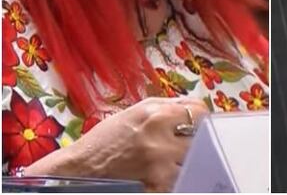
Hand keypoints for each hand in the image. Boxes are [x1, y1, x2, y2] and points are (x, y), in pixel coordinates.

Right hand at [24, 97, 208, 191]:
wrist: (81, 168)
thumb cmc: (107, 138)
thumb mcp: (137, 111)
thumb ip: (169, 106)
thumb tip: (196, 107)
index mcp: (158, 115)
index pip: (200, 111)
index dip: (202, 117)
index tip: (200, 122)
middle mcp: (161, 138)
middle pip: (202, 136)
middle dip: (197, 138)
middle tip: (189, 142)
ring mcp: (160, 164)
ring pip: (193, 159)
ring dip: (188, 159)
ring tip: (175, 158)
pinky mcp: (156, 184)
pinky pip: (180, 178)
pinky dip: (178, 176)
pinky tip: (167, 172)